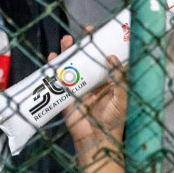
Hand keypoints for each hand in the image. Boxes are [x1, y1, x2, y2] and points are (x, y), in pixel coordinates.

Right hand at [52, 35, 126, 156]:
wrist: (96, 140)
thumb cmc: (113, 121)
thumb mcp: (121, 98)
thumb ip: (119, 78)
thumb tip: (111, 57)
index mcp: (108, 83)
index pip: (104, 60)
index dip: (102, 46)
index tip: (100, 34)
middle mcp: (92, 83)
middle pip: (86, 60)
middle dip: (83, 45)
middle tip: (84, 32)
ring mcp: (77, 88)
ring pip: (71, 66)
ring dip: (67, 52)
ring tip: (66, 40)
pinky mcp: (65, 96)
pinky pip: (57, 80)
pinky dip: (53, 68)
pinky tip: (52, 57)